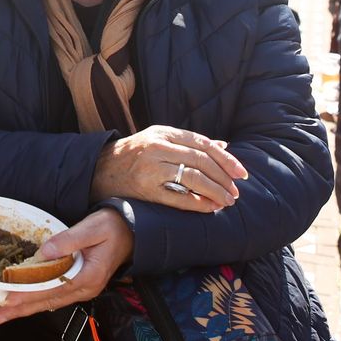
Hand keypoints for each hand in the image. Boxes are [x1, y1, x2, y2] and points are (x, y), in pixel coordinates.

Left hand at [0, 208, 132, 324]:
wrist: (129, 231)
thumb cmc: (111, 227)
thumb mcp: (93, 228)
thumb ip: (69, 240)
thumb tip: (44, 253)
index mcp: (89, 277)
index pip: (52, 288)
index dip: (28, 295)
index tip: (8, 299)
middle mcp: (85, 289)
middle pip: (47, 302)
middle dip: (20, 310)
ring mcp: (82, 290)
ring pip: (48, 302)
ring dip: (24, 309)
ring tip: (1, 316)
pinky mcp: (78, 286)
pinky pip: (53, 297)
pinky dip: (35, 302)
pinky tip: (20, 306)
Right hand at [90, 125, 247, 211]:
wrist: (99, 170)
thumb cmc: (134, 155)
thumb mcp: (159, 139)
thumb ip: (189, 142)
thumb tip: (224, 146)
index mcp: (163, 133)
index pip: (202, 143)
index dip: (226, 158)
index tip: (241, 173)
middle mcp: (158, 147)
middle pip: (201, 161)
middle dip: (223, 178)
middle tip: (236, 191)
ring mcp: (151, 168)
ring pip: (193, 178)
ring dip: (215, 191)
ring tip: (227, 201)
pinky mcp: (145, 189)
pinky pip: (178, 197)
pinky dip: (198, 203)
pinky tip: (210, 208)